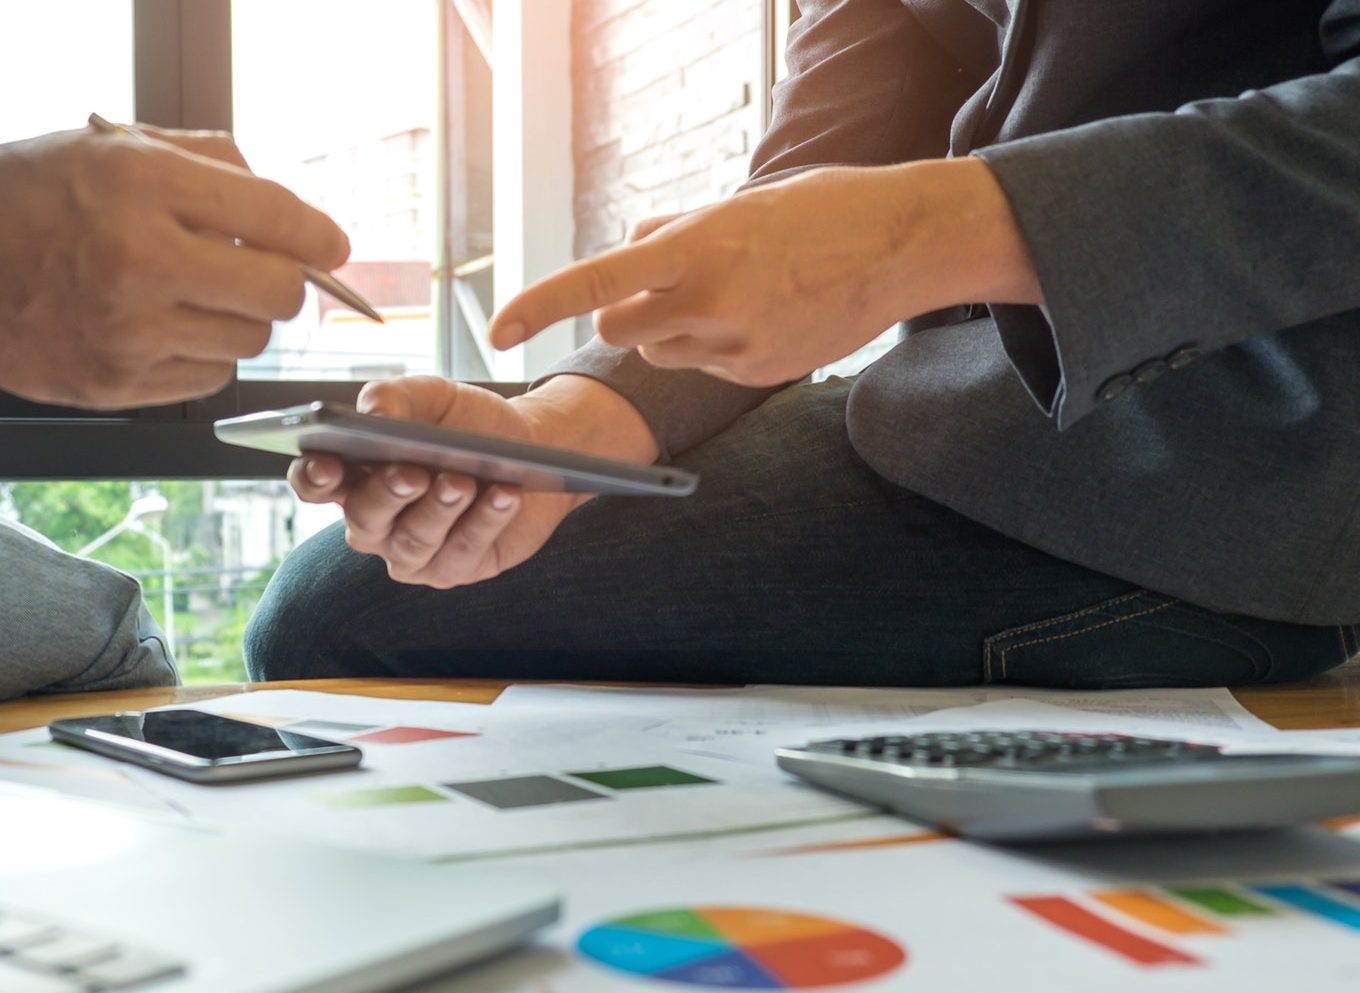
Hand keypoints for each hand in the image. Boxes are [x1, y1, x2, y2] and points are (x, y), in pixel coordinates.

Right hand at [0, 123, 349, 408]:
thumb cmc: (28, 195)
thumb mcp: (114, 146)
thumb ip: (210, 166)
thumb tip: (293, 214)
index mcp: (143, 186)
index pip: (276, 220)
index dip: (318, 236)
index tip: (330, 246)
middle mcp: (141, 262)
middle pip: (276, 295)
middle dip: (281, 282)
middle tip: (259, 272)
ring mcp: (128, 333)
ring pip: (245, 342)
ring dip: (237, 319)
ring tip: (192, 294)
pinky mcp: (114, 385)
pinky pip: (205, 378)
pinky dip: (201, 354)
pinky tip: (163, 327)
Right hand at [289, 375, 656, 587]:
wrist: (528, 445)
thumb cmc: (464, 423)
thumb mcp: (430, 396)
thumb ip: (394, 397)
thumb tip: (373, 415)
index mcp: (354, 477)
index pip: (315, 484)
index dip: (313, 478)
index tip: (329, 463)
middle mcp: (375, 522)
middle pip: (364, 519)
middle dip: (387, 495)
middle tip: (412, 472)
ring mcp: (412, 552)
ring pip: (413, 543)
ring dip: (439, 510)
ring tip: (464, 480)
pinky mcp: (455, 568)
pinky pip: (462, 553)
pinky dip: (484, 521)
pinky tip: (502, 494)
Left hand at [488, 157, 1043, 385]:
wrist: (905, 243)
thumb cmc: (816, 212)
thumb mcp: (734, 206)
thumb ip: (670, 236)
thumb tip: (623, 257)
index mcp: (695, 247)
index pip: (594, 281)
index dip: (538, 306)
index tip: (498, 331)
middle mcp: (708, 300)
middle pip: (615, 329)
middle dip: (621, 315)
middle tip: (663, 290)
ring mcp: (735, 344)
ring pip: (658, 352)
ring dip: (671, 330)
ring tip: (732, 295)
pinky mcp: (760, 374)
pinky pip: (705, 368)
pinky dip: (717, 348)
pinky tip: (764, 317)